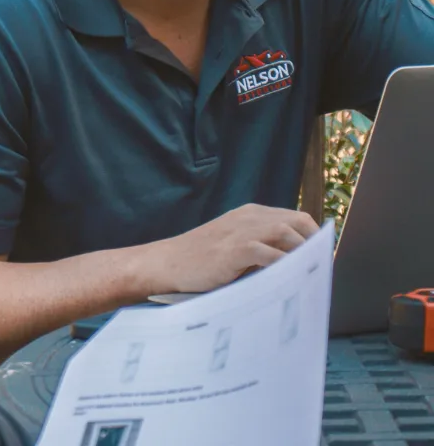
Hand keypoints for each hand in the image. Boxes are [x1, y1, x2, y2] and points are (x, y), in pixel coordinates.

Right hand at [140, 203, 318, 295]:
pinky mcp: (235, 249)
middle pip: (297, 221)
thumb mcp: (233, 244)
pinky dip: (284, 265)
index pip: (295, 217)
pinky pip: (270, 254)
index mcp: (250, 214)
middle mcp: (249, 217)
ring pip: (287, 233)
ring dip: (304, 254)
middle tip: (325, 268)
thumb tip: (294, 265)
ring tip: (314, 274)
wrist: (168, 262)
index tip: (323, 258)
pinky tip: (291, 280)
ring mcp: (242, 231)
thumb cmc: (200, 259)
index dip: (313, 237)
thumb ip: (260, 247)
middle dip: (316, 244)